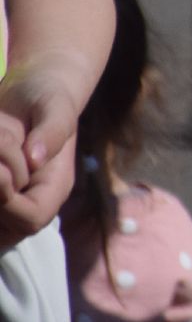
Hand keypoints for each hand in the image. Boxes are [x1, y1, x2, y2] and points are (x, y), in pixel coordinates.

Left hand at [0, 66, 82, 244]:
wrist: (28, 91)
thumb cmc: (47, 98)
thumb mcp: (56, 107)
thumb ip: (52, 131)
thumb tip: (35, 159)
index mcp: (54, 187)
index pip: (31, 219)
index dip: (8, 205)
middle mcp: (29, 200)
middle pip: (2, 230)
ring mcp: (7, 200)